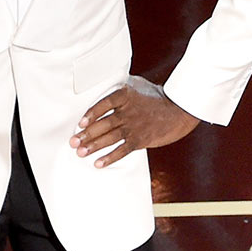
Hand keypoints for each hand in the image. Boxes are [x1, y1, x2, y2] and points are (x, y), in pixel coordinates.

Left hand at [70, 75, 198, 168]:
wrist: (178, 111)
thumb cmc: (157, 98)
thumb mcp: (138, 87)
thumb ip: (121, 91)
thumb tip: (102, 90)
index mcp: (125, 96)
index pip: (103, 104)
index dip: (91, 114)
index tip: (80, 123)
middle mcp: (127, 111)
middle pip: (103, 124)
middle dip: (86, 134)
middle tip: (73, 142)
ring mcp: (134, 126)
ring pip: (109, 138)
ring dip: (93, 146)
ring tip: (80, 153)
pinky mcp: (140, 140)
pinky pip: (122, 150)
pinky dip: (109, 158)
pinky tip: (98, 163)